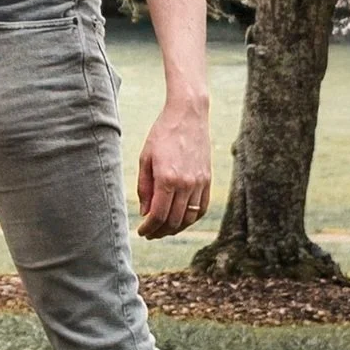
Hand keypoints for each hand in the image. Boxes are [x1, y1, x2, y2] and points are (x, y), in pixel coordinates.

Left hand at [135, 99, 211, 237]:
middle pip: (174, 220)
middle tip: (150, 233)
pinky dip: (191, 218)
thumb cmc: (162, 134)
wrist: (188, 115)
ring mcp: (200, 183)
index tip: (141, 232)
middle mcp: (186, 183)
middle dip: (160, 231)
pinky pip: (202, 208)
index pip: (158, 215)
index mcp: (167, 178)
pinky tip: (181, 219)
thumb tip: (145, 213)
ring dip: (176, 228)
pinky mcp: (208, 180)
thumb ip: (144, 188)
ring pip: (189, 218)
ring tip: (163, 229)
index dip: (149, 228)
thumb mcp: (145, 158)